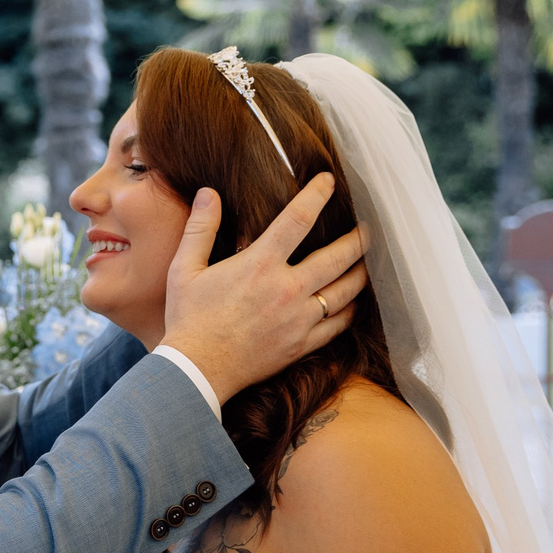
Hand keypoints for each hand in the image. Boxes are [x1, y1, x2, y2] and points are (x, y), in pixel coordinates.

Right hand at [159, 176, 368, 402]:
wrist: (197, 371)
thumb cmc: (188, 319)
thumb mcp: (184, 269)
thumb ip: (201, 228)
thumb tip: (209, 192)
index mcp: (259, 265)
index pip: (298, 219)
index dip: (316, 195)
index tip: (328, 181)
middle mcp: (286, 290)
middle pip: (338, 256)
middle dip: (358, 238)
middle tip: (368, 227)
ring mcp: (299, 319)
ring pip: (346, 291)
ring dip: (360, 272)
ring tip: (366, 262)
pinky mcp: (302, 344)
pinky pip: (338, 325)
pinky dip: (351, 310)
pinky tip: (353, 302)